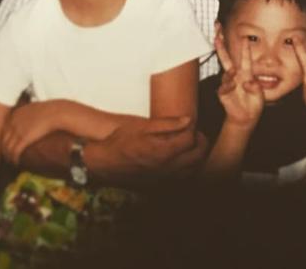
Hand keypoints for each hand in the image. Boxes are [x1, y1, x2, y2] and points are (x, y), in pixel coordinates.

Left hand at [1, 101, 60, 164]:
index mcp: (16, 114)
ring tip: (11, 161)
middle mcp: (13, 122)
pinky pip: (15, 152)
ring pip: (7, 147)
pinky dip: (14, 158)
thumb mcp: (36, 108)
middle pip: (4, 139)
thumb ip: (30, 112)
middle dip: (4, 148)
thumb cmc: (51, 109)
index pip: (5, 129)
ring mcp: (18, 131)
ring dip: (8, 156)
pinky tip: (16, 162)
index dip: (5, 138)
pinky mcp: (24, 139)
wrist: (56, 112)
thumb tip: (33, 117)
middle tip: (8, 155)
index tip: (8, 144)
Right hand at [86, 115, 206, 179]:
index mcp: (164, 152)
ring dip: (197, 157)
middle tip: (196, 134)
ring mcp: (163, 179)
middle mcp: (167, 168)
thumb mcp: (143, 126)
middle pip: (197, 157)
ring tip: (192, 146)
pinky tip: (182, 160)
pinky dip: (187, 169)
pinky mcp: (159, 185)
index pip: (191, 140)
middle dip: (201, 143)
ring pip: (192, 170)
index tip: (190, 123)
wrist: (103, 162)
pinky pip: (181, 179)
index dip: (193, 129)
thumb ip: (167, 123)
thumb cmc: (121, 140)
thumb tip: (188, 120)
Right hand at [214, 32, 263, 129]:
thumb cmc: (254, 103)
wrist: (246, 117)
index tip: (245, 37)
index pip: (245, 58)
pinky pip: (223, 87)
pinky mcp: (223, 93)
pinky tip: (232, 86)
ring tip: (233, 73)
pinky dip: (227, 86)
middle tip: (217, 33)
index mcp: (245, 73)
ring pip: (225, 72)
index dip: (245, 48)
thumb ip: (255, 88)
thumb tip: (248, 83)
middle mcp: (235, 75)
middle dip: (221, 45)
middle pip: (226, 58)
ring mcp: (228, 83)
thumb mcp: (259, 95)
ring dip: (228, 72)